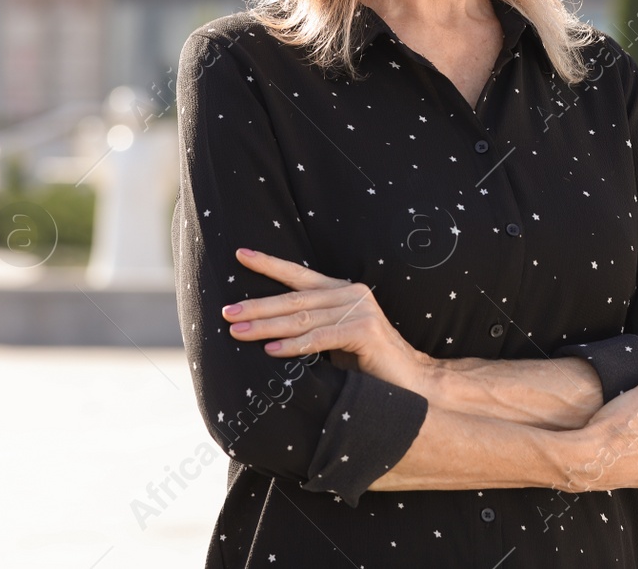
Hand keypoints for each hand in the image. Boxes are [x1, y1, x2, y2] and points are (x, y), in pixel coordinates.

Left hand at [222, 248, 434, 393]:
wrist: (410, 382)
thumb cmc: (367, 364)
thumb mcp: (334, 338)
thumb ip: (310, 326)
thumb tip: (264, 329)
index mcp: (342, 291)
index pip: (299, 274)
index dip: (269, 264)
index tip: (240, 255)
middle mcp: (351, 294)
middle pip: (295, 299)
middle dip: (258, 306)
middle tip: (227, 313)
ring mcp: (361, 310)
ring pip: (303, 318)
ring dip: (266, 327)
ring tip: (237, 333)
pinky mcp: (366, 331)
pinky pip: (321, 338)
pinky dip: (294, 346)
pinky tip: (271, 351)